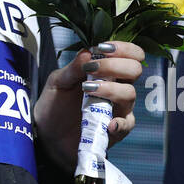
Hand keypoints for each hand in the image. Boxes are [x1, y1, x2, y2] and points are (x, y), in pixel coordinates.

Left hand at [33, 44, 143, 171]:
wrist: (48, 134)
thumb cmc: (55, 104)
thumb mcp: (58, 82)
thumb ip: (73, 68)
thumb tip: (88, 52)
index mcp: (106, 71)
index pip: (130, 54)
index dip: (123, 48)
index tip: (102, 48)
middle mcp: (117, 87)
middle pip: (135, 70)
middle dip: (115, 66)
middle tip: (92, 69)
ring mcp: (117, 108)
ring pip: (130, 94)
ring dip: (110, 89)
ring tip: (88, 90)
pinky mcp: (115, 130)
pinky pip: (127, 125)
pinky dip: (120, 123)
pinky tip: (108, 123)